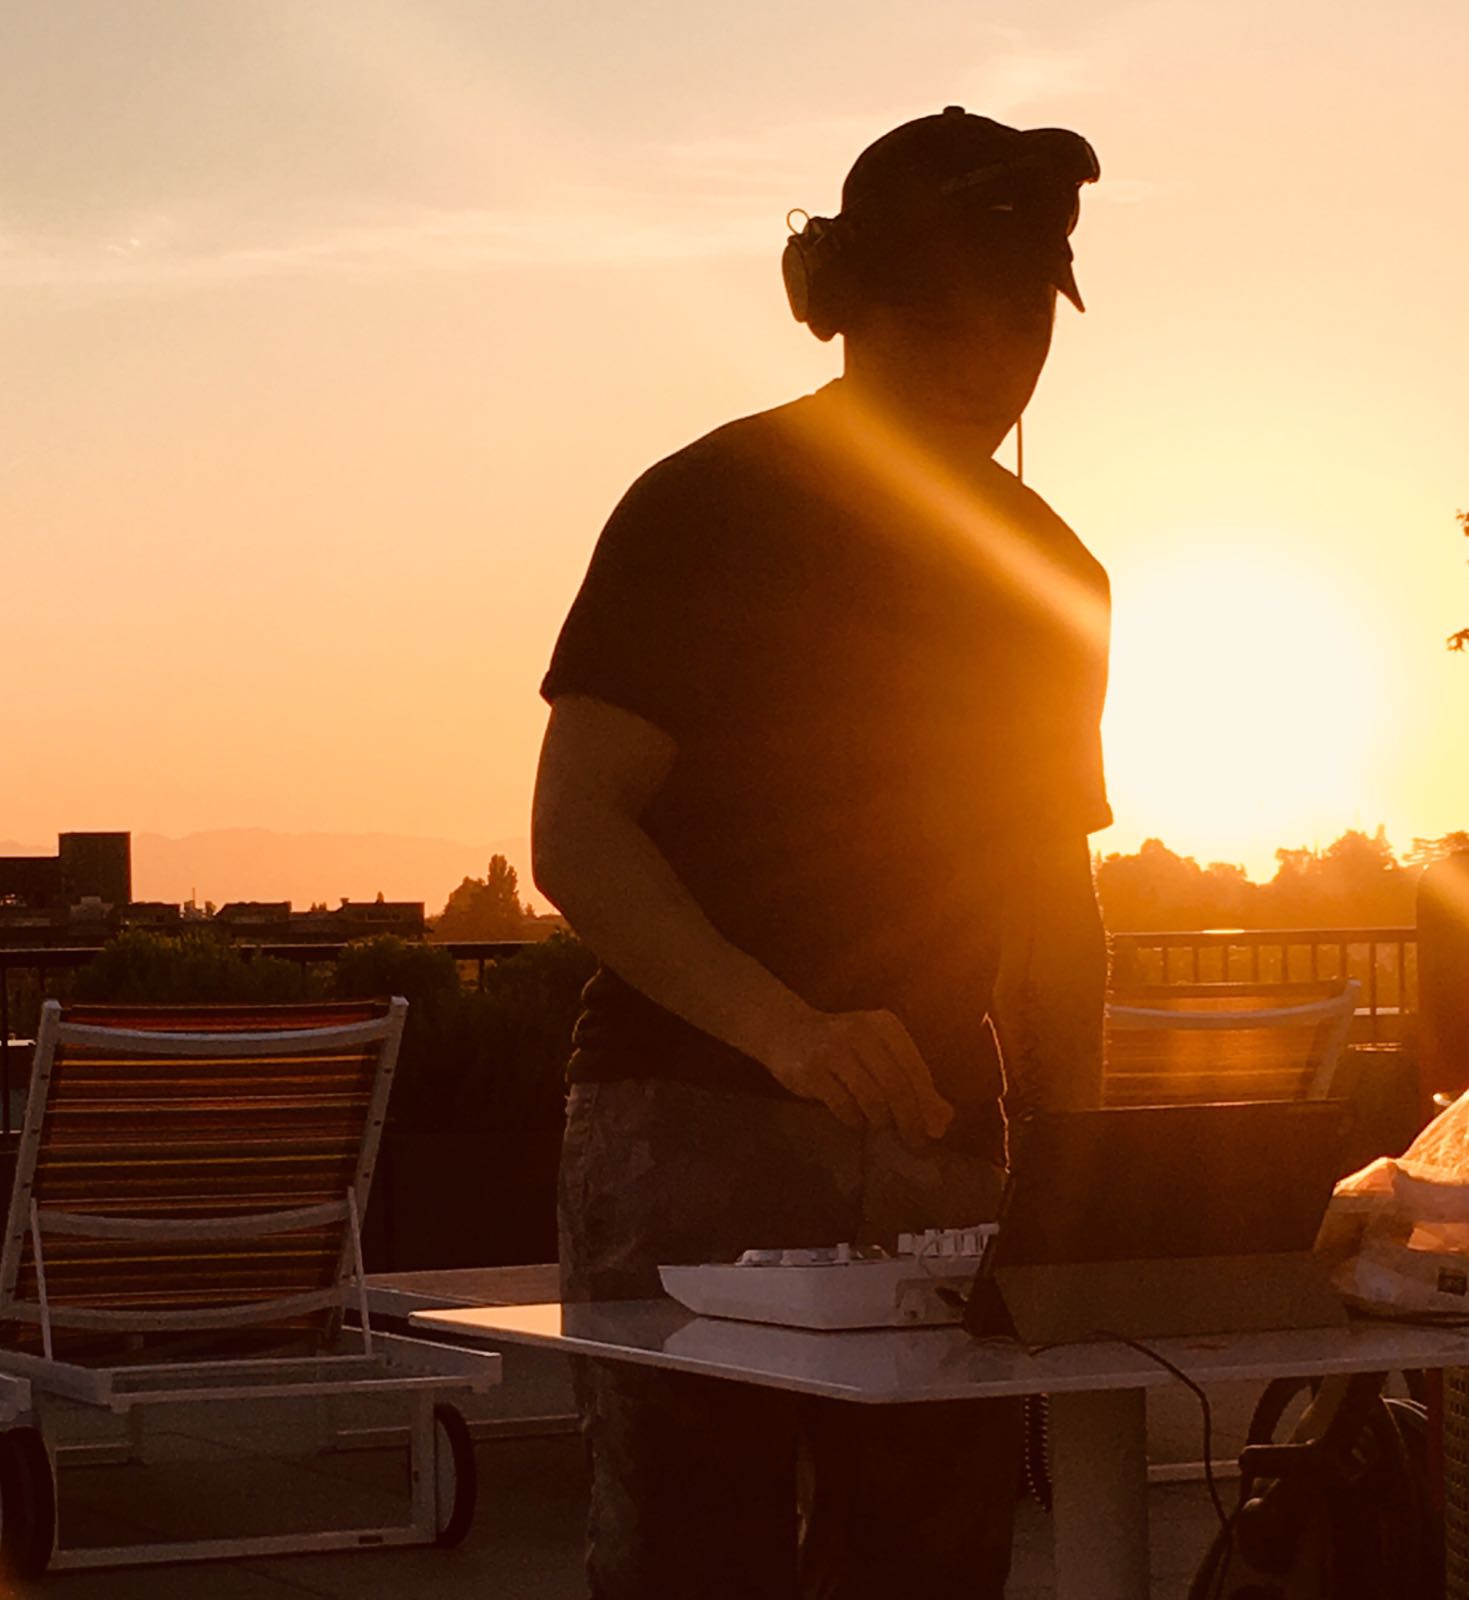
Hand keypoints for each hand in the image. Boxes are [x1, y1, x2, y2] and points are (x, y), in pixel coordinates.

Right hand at [761, 1007, 953, 1149]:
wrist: (786, 1030)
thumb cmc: (843, 1046)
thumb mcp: (879, 1053)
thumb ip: (911, 1082)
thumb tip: (944, 1120)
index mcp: (884, 1025)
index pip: (915, 1070)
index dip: (926, 1104)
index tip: (933, 1132)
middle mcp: (860, 1032)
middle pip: (896, 1086)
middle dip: (909, 1120)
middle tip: (914, 1144)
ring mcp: (833, 1050)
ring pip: (871, 1098)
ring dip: (880, 1120)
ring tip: (879, 1125)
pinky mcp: (811, 1070)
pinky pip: (843, 1106)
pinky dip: (854, 1120)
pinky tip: (854, 1118)